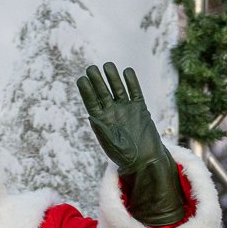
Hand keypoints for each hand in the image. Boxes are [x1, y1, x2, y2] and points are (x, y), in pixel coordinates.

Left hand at [75, 62, 184, 226]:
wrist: (145, 162)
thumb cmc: (126, 157)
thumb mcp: (110, 142)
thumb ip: (102, 127)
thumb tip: (92, 116)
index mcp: (101, 120)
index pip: (91, 101)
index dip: (86, 91)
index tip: (81, 79)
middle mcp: (112, 112)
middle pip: (103, 92)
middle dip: (97, 81)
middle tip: (91, 68)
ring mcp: (126, 109)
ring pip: (117, 89)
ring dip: (112, 77)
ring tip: (107, 65)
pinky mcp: (140, 108)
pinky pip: (135, 92)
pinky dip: (131, 82)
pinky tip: (126, 71)